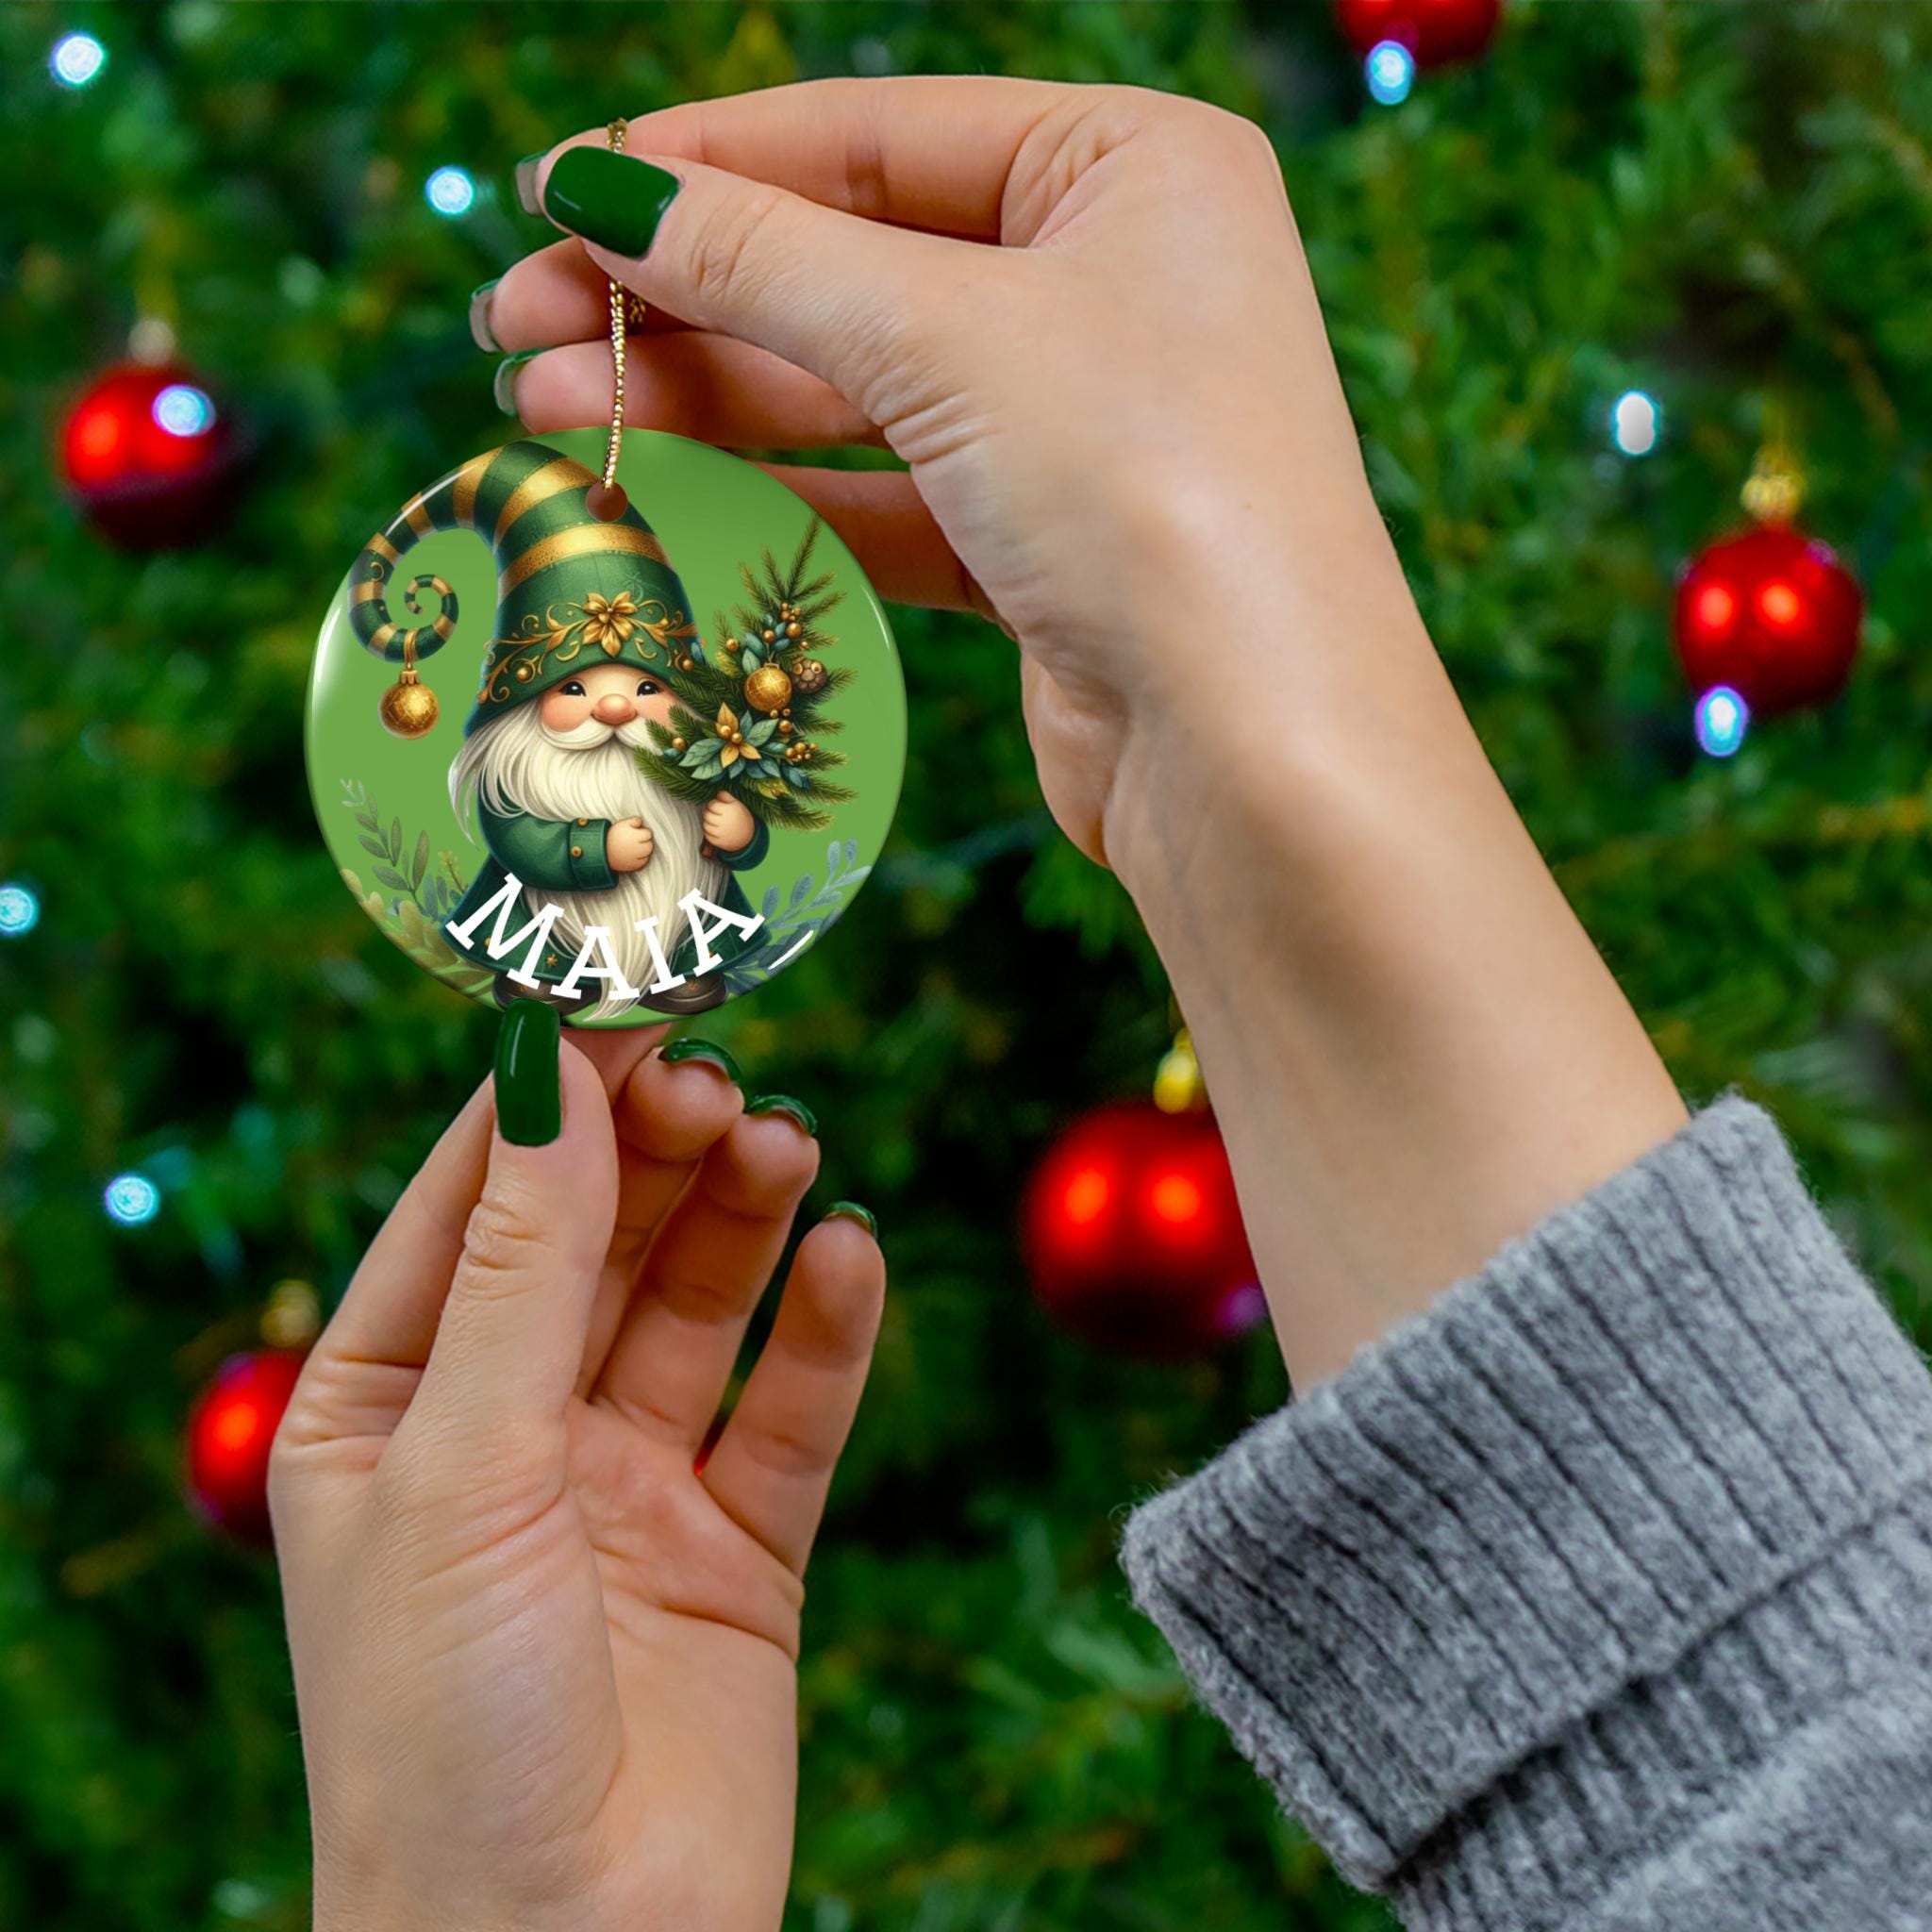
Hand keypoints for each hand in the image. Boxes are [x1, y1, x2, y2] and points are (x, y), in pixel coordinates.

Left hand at [271, 1025, 883, 1931]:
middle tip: (722, 1075)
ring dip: (743, 1218)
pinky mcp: (738, 1550)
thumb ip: (523, 1267)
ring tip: (787, 1145)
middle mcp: (509, 1434)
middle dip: (656, 1153)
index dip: (548, 1101)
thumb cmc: (443, 1727)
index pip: (472, 1206)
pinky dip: (826, 1330)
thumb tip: (552, 1073)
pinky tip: (850, 1256)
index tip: (625, 998)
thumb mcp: (462, 1465)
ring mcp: (627, 1489)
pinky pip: (790, 1411)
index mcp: (388, 1407)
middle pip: (598, 1240)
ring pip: (697, 1307)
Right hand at [490, 81, 1682, 1389]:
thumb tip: (595, 190)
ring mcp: (1080, 422)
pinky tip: (646, 483)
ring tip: (542, 403)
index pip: (875, 134)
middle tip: (513, 322)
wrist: (1257, 751)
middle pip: (850, 264)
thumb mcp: (944, 336)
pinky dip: (772, 489)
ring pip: (854, 389)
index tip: (554, 195)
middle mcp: (1114, 282)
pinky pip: (883, 494)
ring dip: (700, 396)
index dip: (704, 163)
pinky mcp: (1044, 548)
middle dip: (680, 295)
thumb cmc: (1149, 490)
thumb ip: (761, 258)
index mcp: (1132, 167)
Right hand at [605, 815, 652, 871]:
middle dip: (646, 842)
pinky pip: (643, 862)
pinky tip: (634, 855)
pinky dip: (641, 859)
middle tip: (638, 840)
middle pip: (650, 845)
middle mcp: (637, 848)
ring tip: (636, 847)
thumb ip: (634, 820)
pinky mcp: (633, 866)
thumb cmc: (612, 836)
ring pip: (648, 854)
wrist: (601, 850)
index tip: (637, 832)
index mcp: (635, 836)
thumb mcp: (622, 824)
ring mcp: (635, 858)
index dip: (643, 832)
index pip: (649, 834)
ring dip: (644, 850)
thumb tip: (641, 820)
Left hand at [701, 790, 756, 854]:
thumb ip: (726, 796)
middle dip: (708, 812)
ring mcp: (721, 833)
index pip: (712, 804)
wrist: (748, 837)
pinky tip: (714, 830)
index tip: (716, 805)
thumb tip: (716, 793)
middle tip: (713, 813)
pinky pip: (707, 835)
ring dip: (707, 822)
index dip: (712, 804)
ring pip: (705, 825)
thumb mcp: (737, 804)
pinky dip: (708, 832)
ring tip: (714, 821)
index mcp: (730, 811)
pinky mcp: (719, 842)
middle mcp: (725, 822)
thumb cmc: (741, 817)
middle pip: (706, 815)